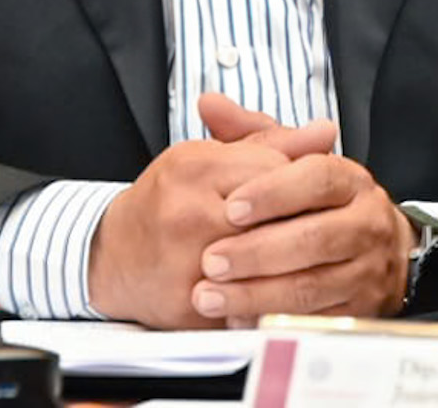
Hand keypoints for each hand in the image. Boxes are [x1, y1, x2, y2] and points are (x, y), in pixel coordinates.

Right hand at [88, 134, 301, 327]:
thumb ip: (269, 142)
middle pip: (276, 216)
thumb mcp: (209, 157)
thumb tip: (325, 131)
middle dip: (299, 222)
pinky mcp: (192, 305)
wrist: (113, 255)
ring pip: (269, 263)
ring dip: (290, 262)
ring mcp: (188, 262)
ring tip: (297, 256)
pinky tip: (276, 287)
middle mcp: (188, 213)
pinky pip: (250, 302)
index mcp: (193, 167)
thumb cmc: (166, 201)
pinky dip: (269, 296)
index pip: (275, 169)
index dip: (296, 180)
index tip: (298, 189)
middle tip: (308, 225)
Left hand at [191, 98, 413, 325]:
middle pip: (314, 237)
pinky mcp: (361, 311)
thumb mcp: (291, 163)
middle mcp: (367, 223)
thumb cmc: (319, 204)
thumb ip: (251, 135)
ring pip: (311, 285)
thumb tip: (208, 103)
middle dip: (256, 252)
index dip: (274, 192)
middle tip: (209, 260)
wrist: (374, 251)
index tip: (231, 207)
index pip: (317, 178)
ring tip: (209, 295)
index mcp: (350, 180)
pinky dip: (273, 322)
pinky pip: (315, 321)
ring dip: (255, 293)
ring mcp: (368, 270)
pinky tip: (236, 320)